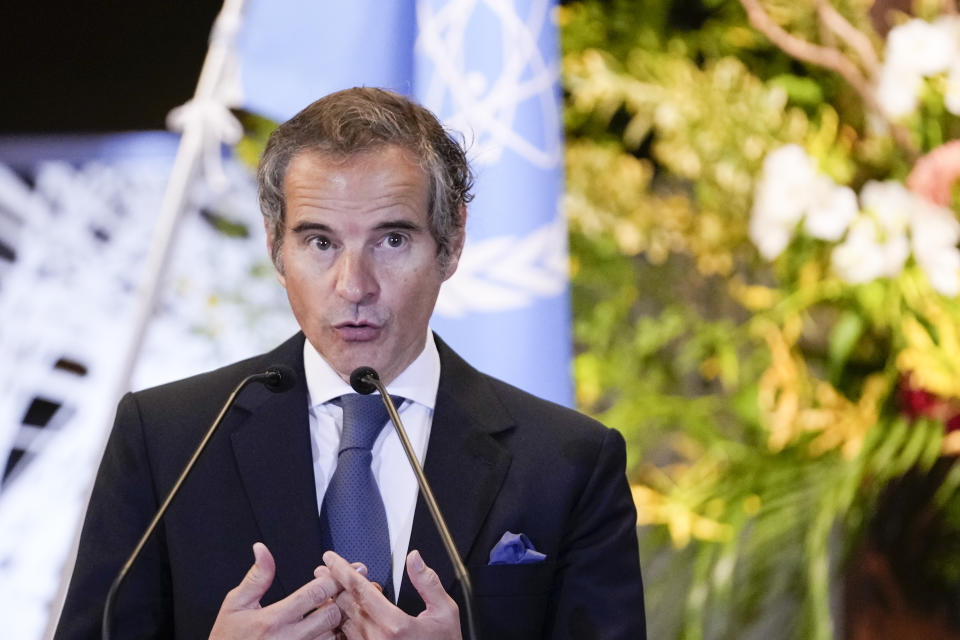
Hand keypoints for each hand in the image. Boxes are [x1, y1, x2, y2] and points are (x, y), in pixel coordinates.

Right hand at [209, 542, 343, 639]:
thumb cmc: (228, 638)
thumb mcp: (235, 604)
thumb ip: (256, 577)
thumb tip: (262, 549)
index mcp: (273, 619)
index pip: (315, 594)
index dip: (333, 579)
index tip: (342, 570)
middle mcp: (289, 639)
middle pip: (332, 614)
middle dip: (339, 598)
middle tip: (339, 589)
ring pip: (333, 634)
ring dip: (336, 620)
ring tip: (332, 607)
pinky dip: (331, 637)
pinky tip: (325, 627)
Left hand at [323, 549, 461, 639]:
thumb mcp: (445, 612)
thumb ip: (428, 583)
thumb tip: (414, 558)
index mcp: (395, 624)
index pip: (361, 590)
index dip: (342, 571)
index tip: (331, 559)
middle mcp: (377, 639)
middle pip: (345, 604)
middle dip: (332, 584)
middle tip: (323, 571)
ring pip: (342, 622)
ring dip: (333, 603)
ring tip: (326, 589)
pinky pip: (346, 638)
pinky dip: (340, 624)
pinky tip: (337, 615)